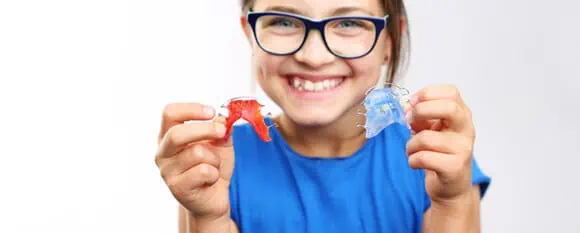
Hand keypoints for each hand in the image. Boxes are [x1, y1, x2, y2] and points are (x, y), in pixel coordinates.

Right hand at [155, 103, 234, 222]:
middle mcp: (163, 152)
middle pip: (177, 134)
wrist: (214, 197)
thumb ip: (222, 128)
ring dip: (214, 158)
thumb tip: (223, 118)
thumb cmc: (213, 167)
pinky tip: (210, 179)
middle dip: (205, 130)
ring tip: (213, 166)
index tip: (211, 112)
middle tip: (222, 132)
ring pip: (196, 153)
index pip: (169, 113)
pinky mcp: (177, 187)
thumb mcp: (221, 143)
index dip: (191, 109)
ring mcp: (167, 171)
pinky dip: (214, 173)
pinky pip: (203, 171)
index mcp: (168, 135)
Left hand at [404, 84, 474, 202]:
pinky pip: (423, 158)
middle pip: (449, 108)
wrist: (451, 187)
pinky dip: (412, 160)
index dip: (428, 93)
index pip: (451, 92)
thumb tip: (406, 107)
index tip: (412, 101)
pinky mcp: (454, 168)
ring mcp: (463, 149)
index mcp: (461, 115)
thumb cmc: (440, 153)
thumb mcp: (431, 130)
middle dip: (421, 111)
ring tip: (412, 150)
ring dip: (410, 145)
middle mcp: (467, 129)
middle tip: (409, 120)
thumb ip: (420, 117)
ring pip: (426, 138)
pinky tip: (415, 163)